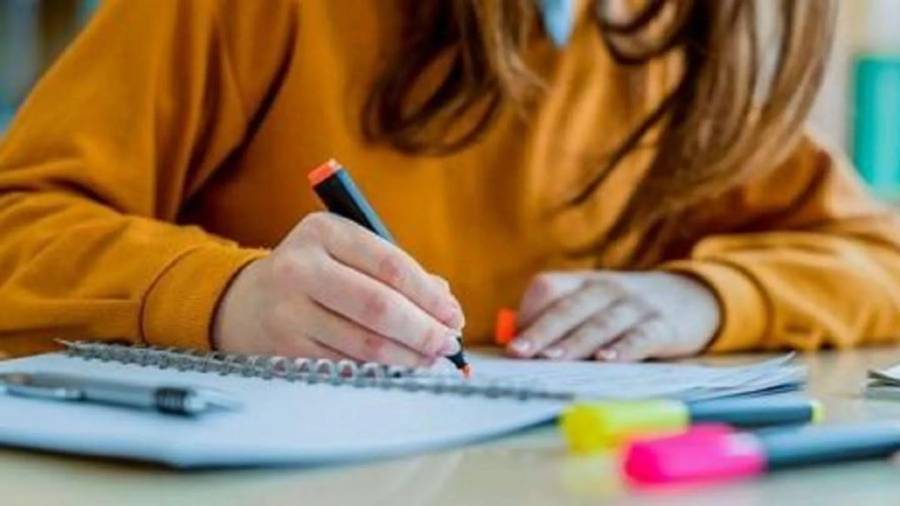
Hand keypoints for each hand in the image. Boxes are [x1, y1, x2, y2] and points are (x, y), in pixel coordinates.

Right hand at [213, 212, 464, 366]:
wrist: (246, 300)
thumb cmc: (316, 273)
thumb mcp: (348, 253)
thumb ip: (396, 271)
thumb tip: (445, 303)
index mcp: (324, 231)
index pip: (391, 265)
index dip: (429, 296)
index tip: (453, 315)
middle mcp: (301, 266)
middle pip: (379, 306)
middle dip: (423, 330)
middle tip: (449, 344)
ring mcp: (289, 309)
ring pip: (364, 341)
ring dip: (407, 355)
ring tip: (430, 358)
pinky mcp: (285, 346)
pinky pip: (347, 363)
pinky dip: (380, 367)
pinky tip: (398, 365)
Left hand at [506, 271, 719, 361]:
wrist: (691, 297)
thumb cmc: (625, 310)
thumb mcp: (593, 305)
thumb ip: (561, 322)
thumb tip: (519, 350)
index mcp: (582, 283)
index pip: (547, 287)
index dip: (528, 313)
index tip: (512, 344)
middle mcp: (606, 289)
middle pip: (569, 307)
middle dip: (542, 331)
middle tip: (520, 353)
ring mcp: (635, 306)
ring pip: (600, 323)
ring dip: (575, 342)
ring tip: (554, 358)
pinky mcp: (663, 325)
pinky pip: (641, 336)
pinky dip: (624, 348)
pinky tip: (608, 362)